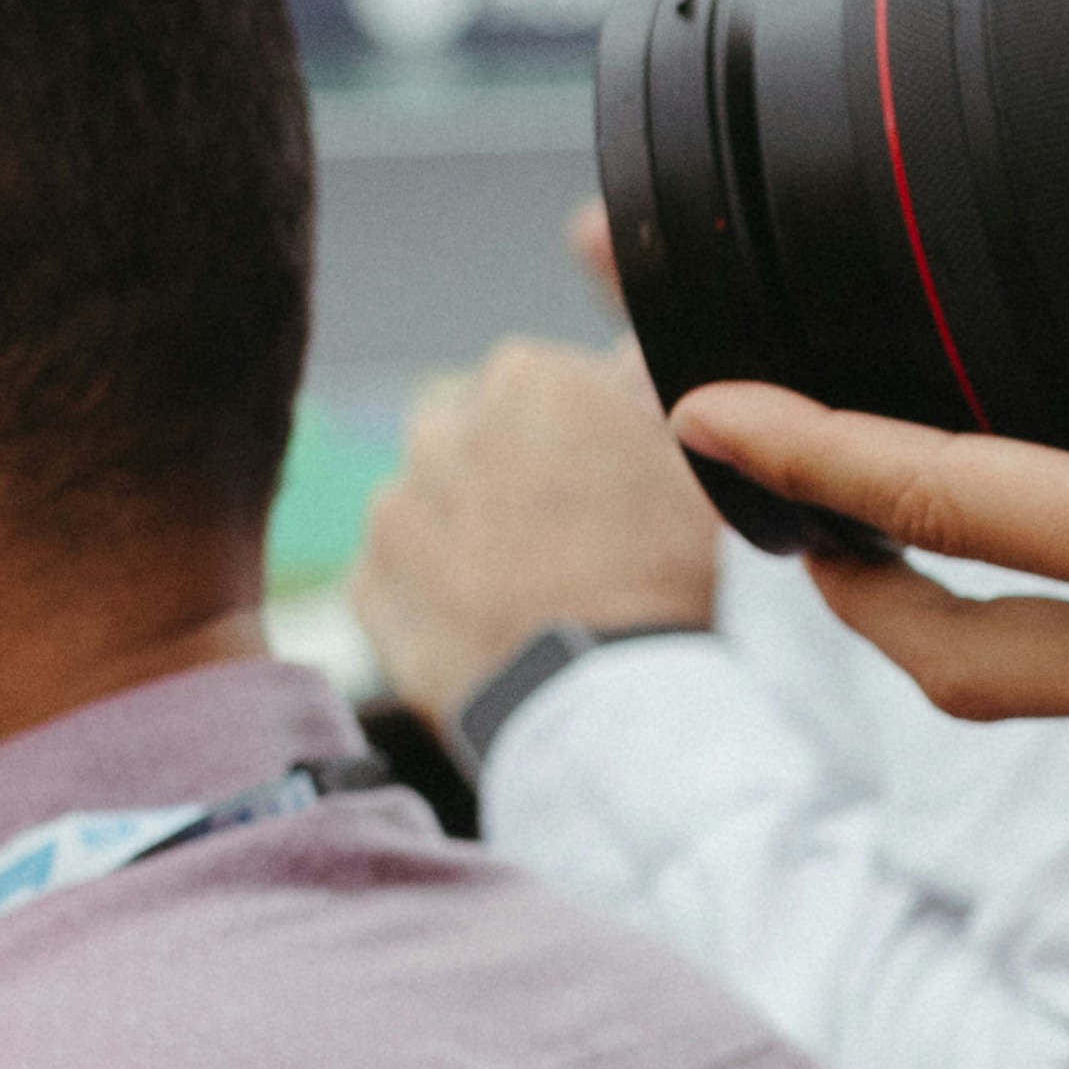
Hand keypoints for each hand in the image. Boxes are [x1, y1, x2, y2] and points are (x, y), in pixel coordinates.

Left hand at [355, 335, 720, 717]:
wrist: (600, 709)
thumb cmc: (666, 582)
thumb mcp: (700, 470)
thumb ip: (658, 394)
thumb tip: (631, 359)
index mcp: (528, 379)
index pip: (551, 386)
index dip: (584, 438)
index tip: (613, 488)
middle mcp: (443, 426)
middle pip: (479, 436)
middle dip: (513, 474)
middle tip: (572, 544)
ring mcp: (396, 509)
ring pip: (435, 504)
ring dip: (469, 533)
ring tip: (531, 595)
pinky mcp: (369, 589)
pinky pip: (401, 578)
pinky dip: (437, 598)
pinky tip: (493, 631)